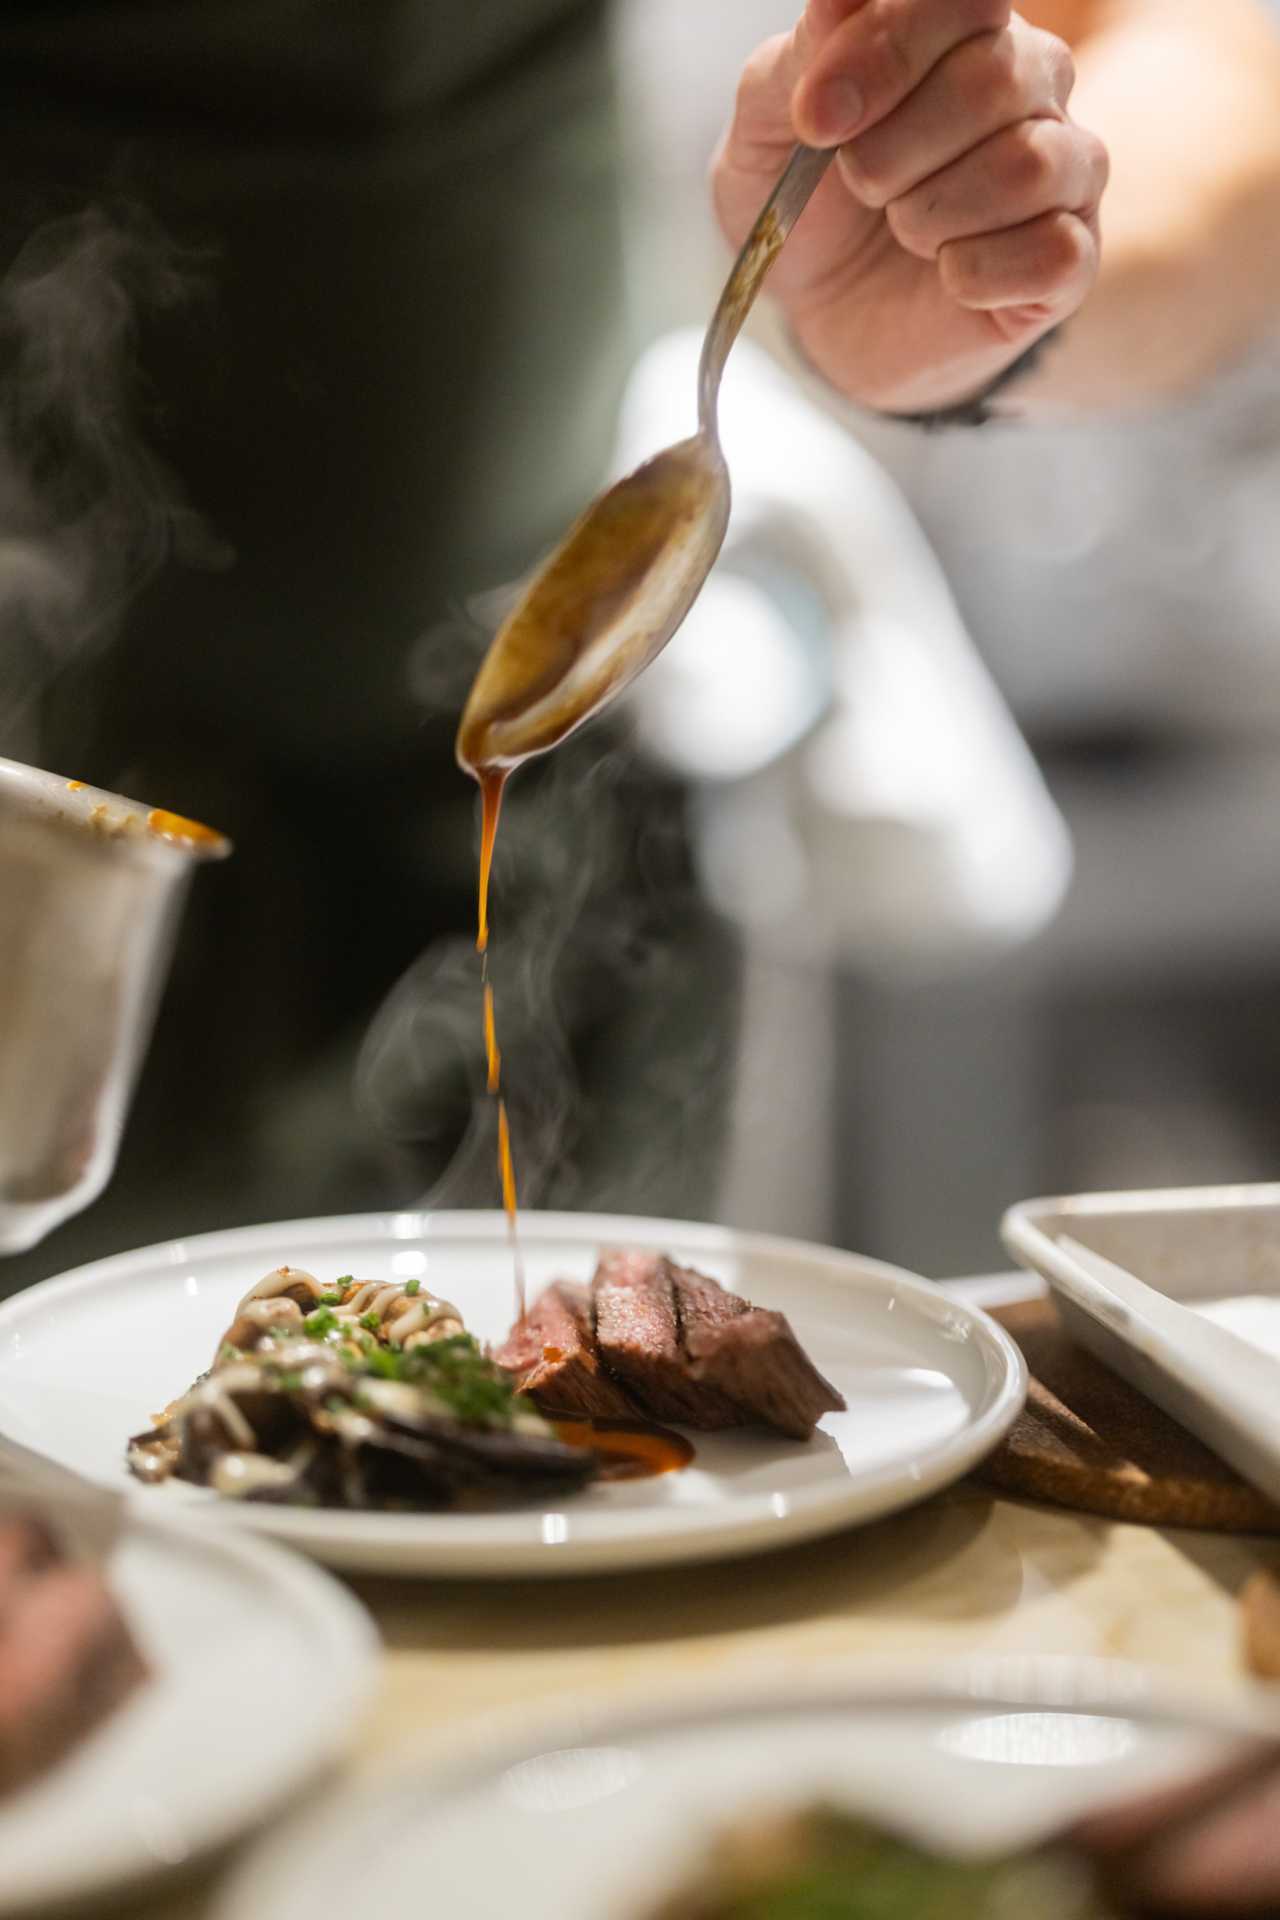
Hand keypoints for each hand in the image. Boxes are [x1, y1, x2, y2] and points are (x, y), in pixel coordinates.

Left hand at [712, 0, 1108, 413]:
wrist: (824, 312)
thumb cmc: (811, 204)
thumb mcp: (773, 124)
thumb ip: (804, 54)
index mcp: (965, 26)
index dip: (887, 52)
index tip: (817, 116)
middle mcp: (1033, 83)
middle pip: (996, 80)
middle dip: (894, 151)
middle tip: (861, 186)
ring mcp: (1065, 170)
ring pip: (1028, 168)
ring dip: (932, 215)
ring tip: (904, 228)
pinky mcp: (1071, 258)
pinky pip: (1053, 254)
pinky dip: (976, 274)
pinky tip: (947, 275)